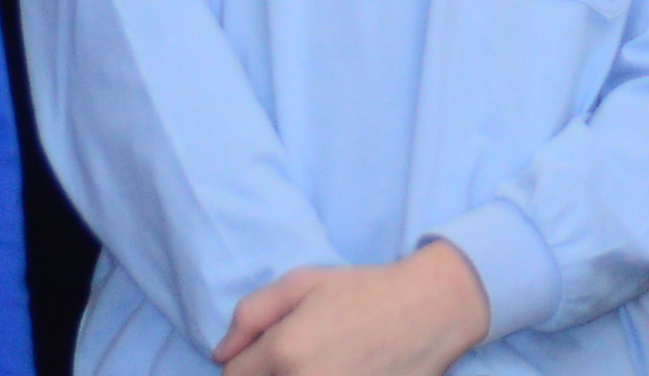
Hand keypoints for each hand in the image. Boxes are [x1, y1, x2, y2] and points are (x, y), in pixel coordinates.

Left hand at [216, 244, 492, 375]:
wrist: (428, 311)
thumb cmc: (363, 291)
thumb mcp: (302, 282)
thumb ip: (251, 315)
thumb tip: (220, 355)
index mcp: (284, 352)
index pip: (232, 375)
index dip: (244, 363)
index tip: (264, 354)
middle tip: (298, 358)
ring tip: (317, 365)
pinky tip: (340, 371)